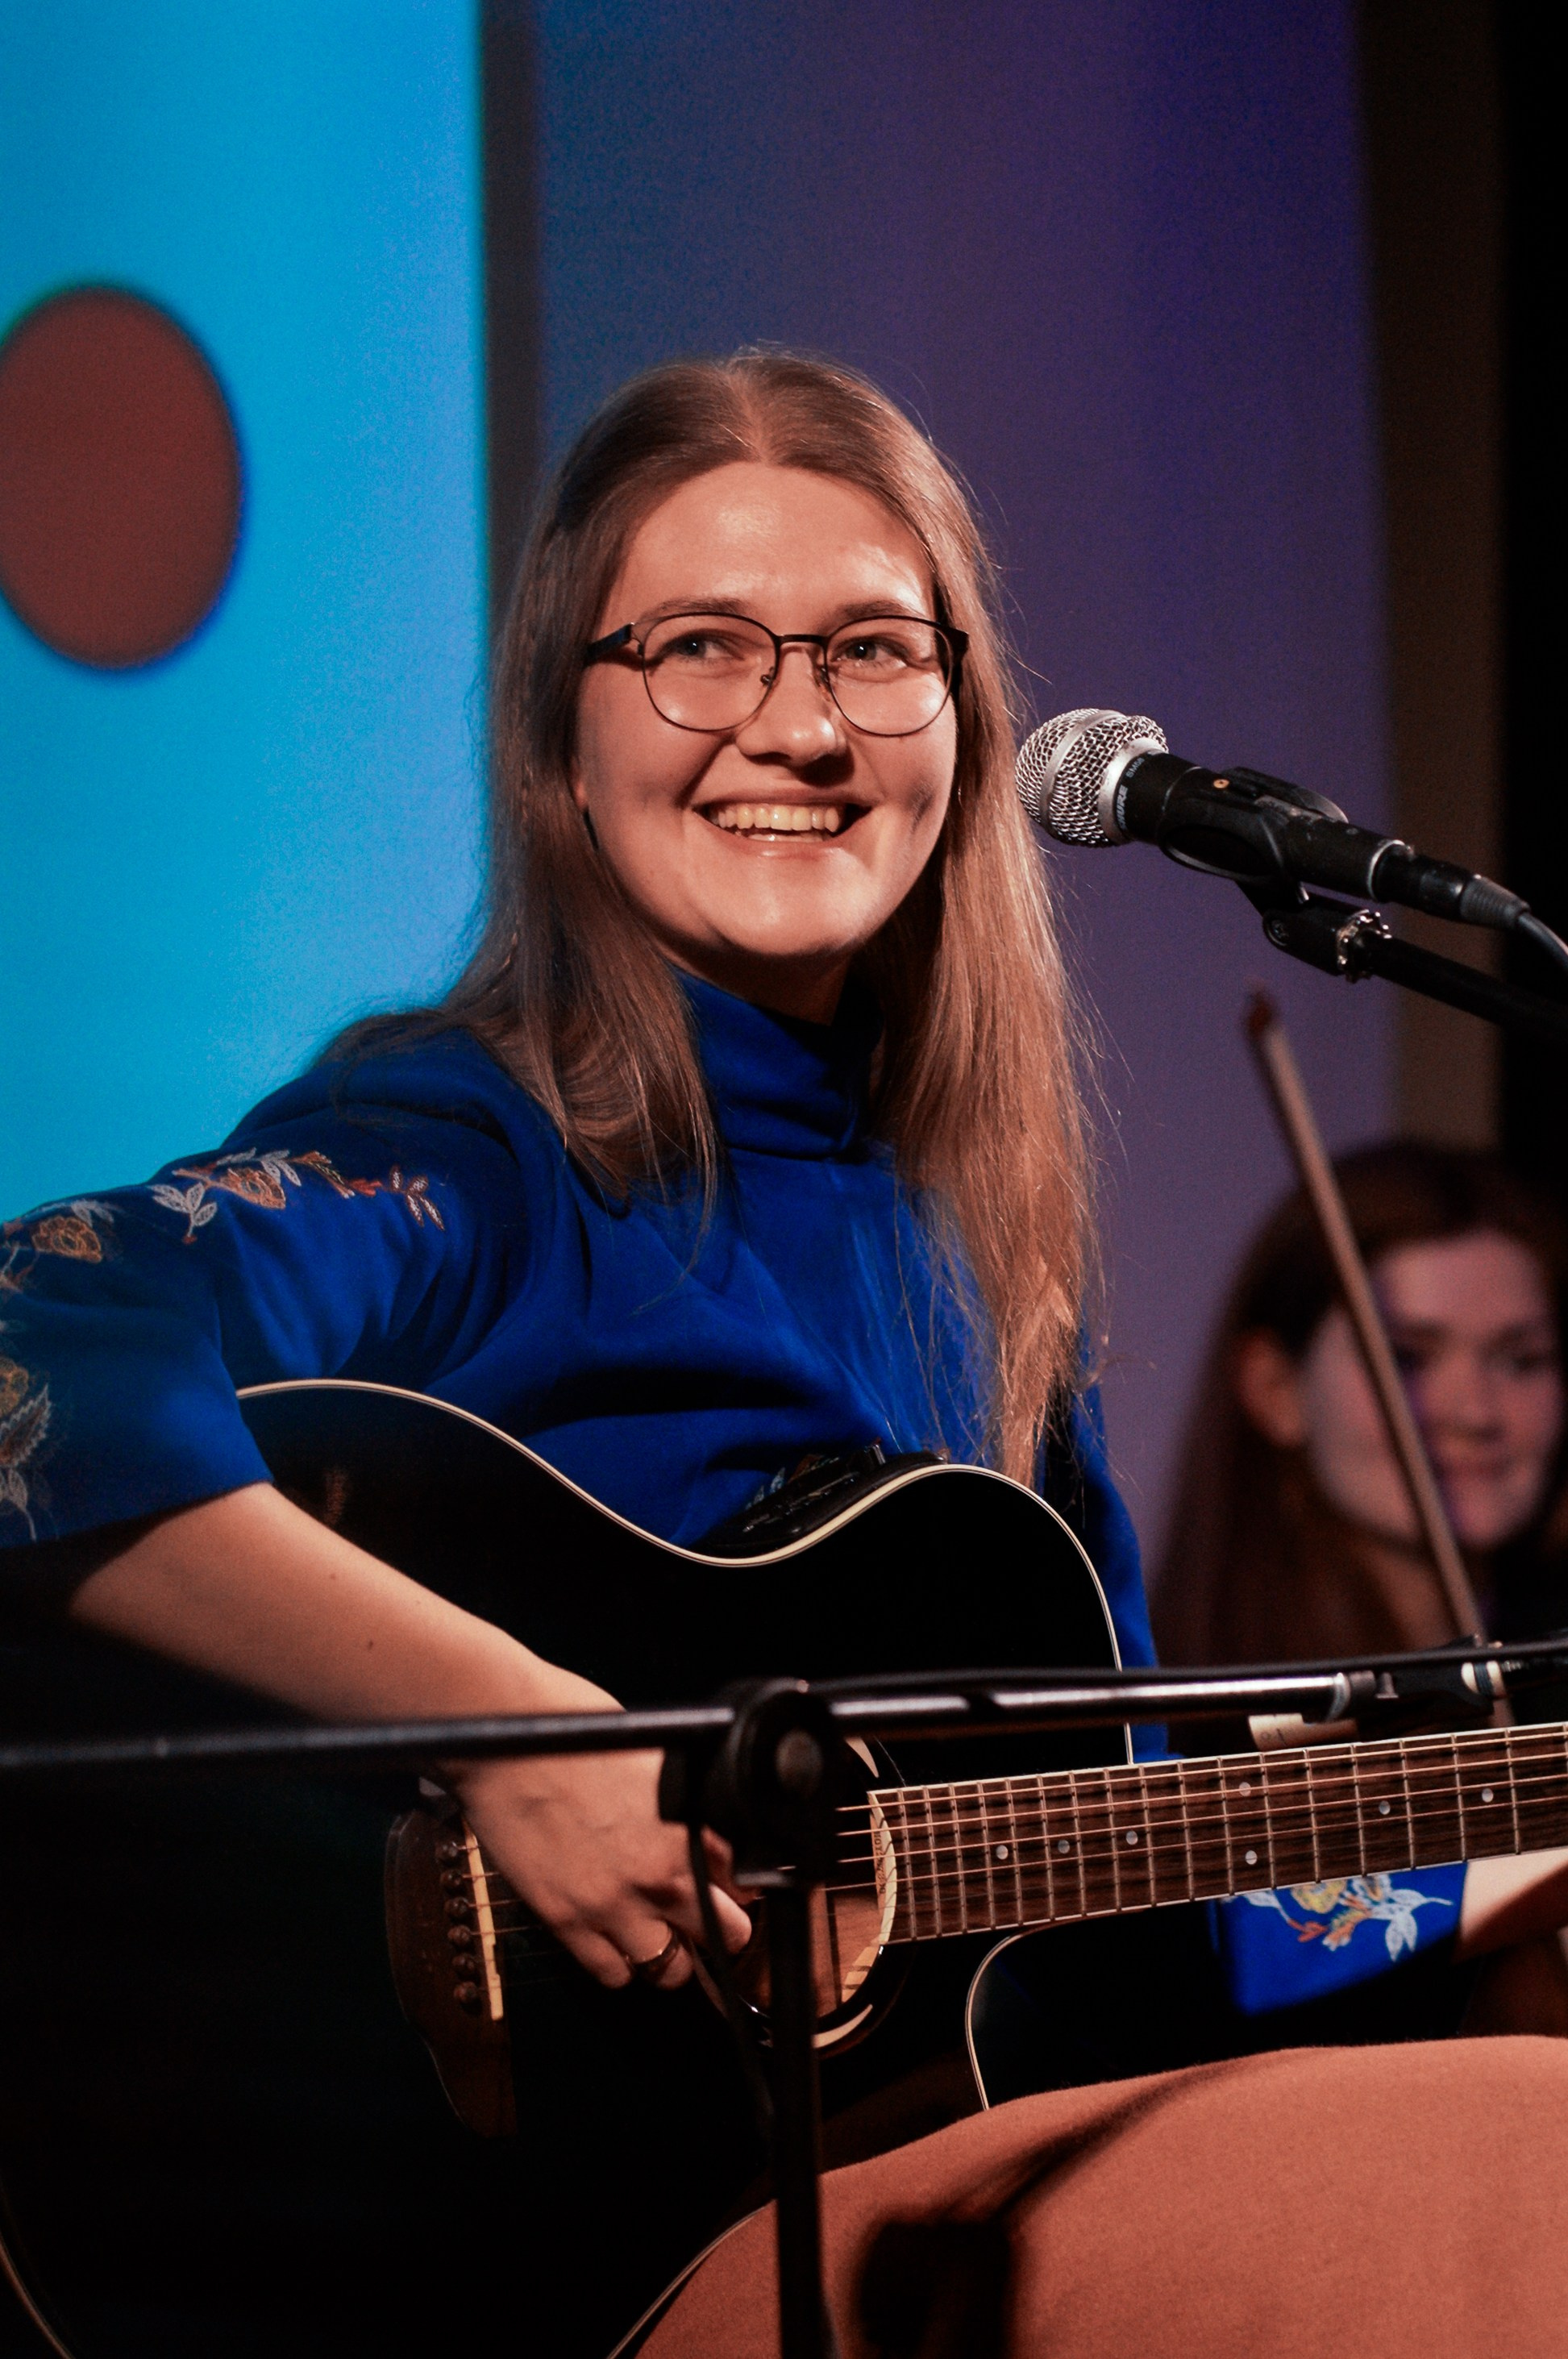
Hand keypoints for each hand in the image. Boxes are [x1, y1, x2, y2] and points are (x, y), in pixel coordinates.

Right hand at [445, 1670, 752, 1991]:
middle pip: (728, 1936)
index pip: (747, 1883)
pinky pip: (613, 1974)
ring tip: (656, 1932)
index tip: (728, 1887)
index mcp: (691, 1825)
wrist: (503, 1738)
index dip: (738, 1887)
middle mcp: (662, 1872)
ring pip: (672, 1970)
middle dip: (720, 1929)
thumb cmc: (574, 1729)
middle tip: (703, 1918)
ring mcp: (614, 1903)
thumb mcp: (654, 1753)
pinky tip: (612, 1936)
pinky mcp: (567, 1921)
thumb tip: (704, 1830)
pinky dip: (618, 1964)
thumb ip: (685, 1802)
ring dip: (671, 1954)